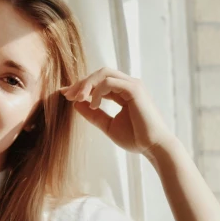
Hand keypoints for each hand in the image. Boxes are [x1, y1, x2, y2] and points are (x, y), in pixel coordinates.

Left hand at [61, 68, 176, 155]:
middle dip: (81, 83)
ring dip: (87, 84)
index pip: (99, 81)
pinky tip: (93, 105)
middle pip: (100, 73)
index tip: (66, 94)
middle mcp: (129, 84)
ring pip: (104, 73)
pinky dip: (97, 92)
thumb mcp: (108, 125)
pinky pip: (110, 82)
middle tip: (67, 95)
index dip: (81, 86)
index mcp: (124, 91)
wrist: (153, 147)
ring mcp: (133, 85)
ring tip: (77, 99)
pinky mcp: (135, 89)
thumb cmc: (136, 138)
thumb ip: (93, 114)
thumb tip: (76, 104)